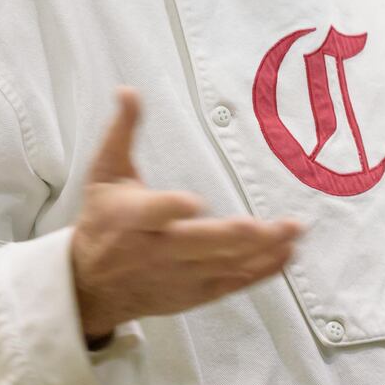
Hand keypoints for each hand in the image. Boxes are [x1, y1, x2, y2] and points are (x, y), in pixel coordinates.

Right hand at [70, 87, 301, 341]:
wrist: (89, 287)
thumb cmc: (102, 220)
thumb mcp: (104, 174)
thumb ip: (122, 133)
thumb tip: (128, 90)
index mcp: (131, 218)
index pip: (153, 212)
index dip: (171, 208)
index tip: (195, 202)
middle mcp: (155, 250)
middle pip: (201, 244)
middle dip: (244, 235)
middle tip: (284, 223)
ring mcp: (176, 276)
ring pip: (223, 266)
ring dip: (263, 251)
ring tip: (295, 234)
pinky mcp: (191, 294)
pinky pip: (230, 285)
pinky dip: (259, 272)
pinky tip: (286, 255)